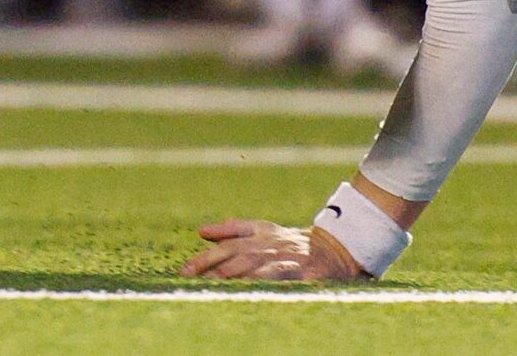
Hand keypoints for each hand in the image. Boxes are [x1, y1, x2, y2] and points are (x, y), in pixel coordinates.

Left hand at [181, 220, 367, 283]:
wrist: (331, 248)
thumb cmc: (289, 242)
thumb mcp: (260, 231)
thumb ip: (231, 230)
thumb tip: (201, 231)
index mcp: (256, 234)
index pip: (225, 245)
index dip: (205, 257)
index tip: (185, 271)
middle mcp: (267, 243)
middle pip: (234, 254)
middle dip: (212, 266)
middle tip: (192, 278)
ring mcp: (284, 256)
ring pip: (254, 264)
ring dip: (233, 272)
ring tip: (216, 280)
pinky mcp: (302, 270)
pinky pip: (282, 275)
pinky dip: (266, 278)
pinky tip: (253, 285)